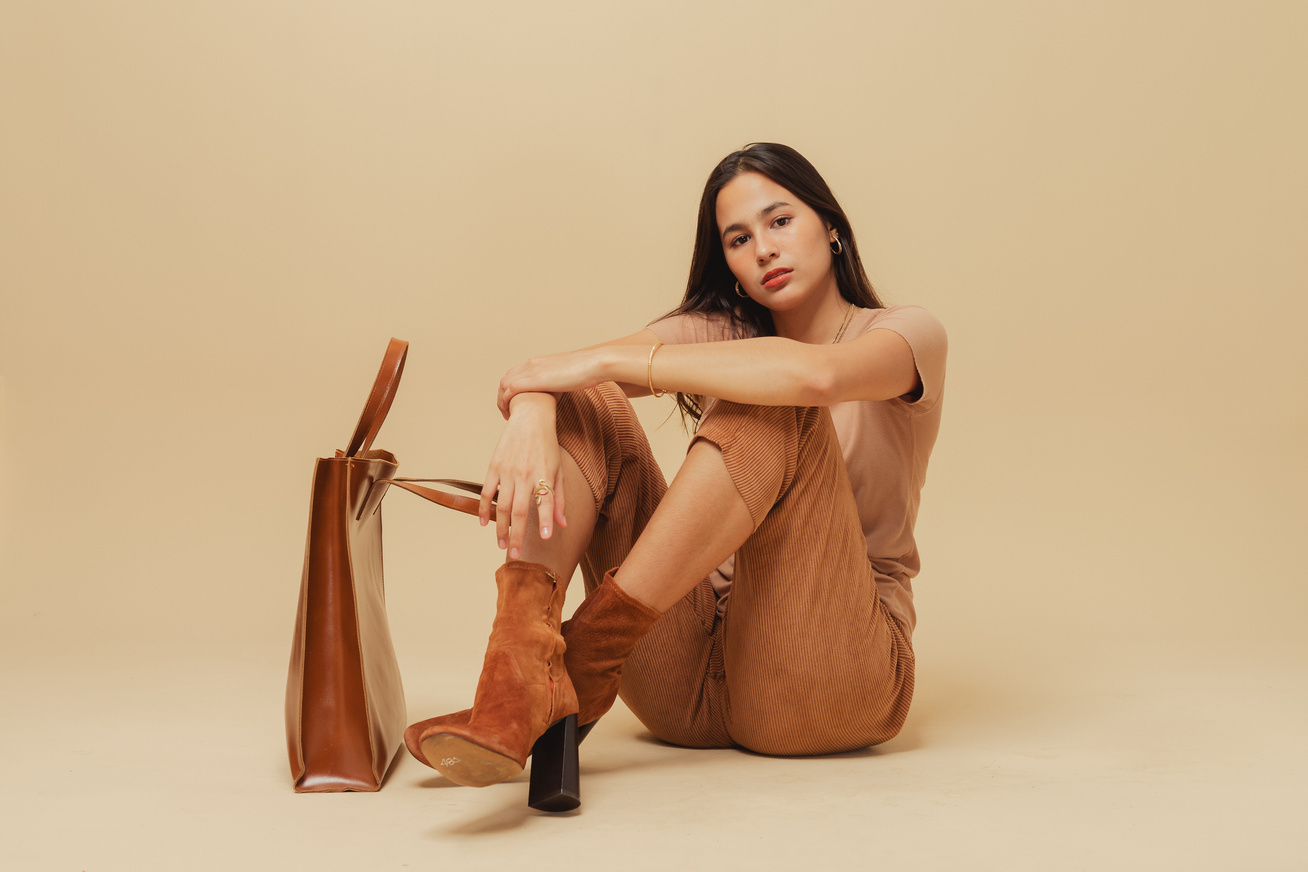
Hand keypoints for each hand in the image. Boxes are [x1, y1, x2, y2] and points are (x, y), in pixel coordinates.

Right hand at [480, 392, 567, 558]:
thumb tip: (562, 525)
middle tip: (515, 554)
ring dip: (501, 528)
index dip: (545, 521)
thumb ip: (559, 499)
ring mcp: (508, 471)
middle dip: (517, 535)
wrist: (531, 417)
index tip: (544, 539)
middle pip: (519, 511)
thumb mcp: (558, 470)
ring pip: (502, 506)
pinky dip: (483, 508)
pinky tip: (484, 523)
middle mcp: (526, 474)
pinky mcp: (495, 466)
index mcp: (544, 475)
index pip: (546, 502)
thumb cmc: (548, 446)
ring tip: (502, 545)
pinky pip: (487, 491)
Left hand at [496, 348, 606, 418]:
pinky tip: (510, 414)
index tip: (516, 403)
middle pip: (506, 379)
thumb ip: (561, 381)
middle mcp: (531, 363)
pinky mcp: (532, 380)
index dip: (512, 389)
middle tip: (508, 412)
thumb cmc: (589, 371)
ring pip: (503, 385)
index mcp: (539, 361)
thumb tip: (564, 390)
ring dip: (501, 401)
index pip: (516, 373)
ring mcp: (530, 370)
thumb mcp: (569, 376)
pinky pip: (508, 391)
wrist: (594, 364)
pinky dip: (505, 403)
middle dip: (503, 395)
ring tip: (508, 416)